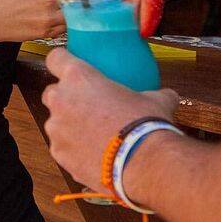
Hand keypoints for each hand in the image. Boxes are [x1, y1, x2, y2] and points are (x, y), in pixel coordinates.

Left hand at [42, 47, 178, 189]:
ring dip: (69, 127)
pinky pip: (62, 148)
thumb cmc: (146, 124)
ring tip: (92, 136)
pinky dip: (73, 150)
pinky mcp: (59, 154)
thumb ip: (154, 93)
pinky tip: (93, 155)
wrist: (143, 163)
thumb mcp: (155, 100)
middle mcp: (62, 100)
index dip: (61, 61)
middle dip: (64, 98)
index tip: (68, 67)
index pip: (56, 58)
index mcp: (79, 78)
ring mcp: (57, 129)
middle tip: (85, 107)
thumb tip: (168, 95)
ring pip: (56, 123)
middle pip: (51, 93)